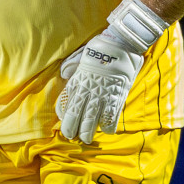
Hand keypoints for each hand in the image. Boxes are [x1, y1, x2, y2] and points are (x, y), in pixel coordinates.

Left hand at [55, 0, 167, 143]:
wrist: (121, 44)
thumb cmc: (100, 47)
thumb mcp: (80, 55)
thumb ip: (72, 66)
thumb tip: (64, 73)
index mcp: (77, 80)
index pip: (65, 102)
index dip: (63, 114)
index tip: (62, 121)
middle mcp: (87, 90)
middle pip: (76, 115)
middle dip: (73, 128)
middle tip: (72, 137)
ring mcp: (102, 95)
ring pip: (92, 120)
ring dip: (88, 132)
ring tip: (86, 139)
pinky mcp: (117, 97)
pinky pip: (111, 116)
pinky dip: (109, 126)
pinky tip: (107, 131)